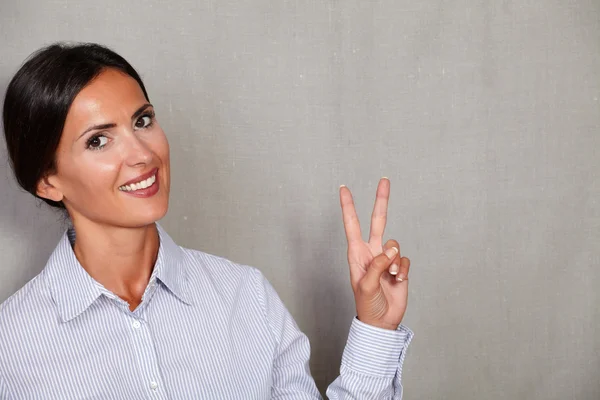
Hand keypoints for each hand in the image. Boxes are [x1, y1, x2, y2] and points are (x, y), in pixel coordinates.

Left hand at [339, 177, 410, 329]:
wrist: (382, 322)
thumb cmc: (367, 306)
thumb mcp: (365, 286)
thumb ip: (376, 265)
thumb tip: (391, 249)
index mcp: (357, 254)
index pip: (352, 225)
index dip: (348, 206)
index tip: (343, 188)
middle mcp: (371, 252)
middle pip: (378, 220)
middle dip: (381, 200)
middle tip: (384, 179)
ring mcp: (386, 259)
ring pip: (395, 244)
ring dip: (395, 260)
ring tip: (389, 276)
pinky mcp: (399, 267)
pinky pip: (405, 260)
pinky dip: (403, 270)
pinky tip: (398, 281)